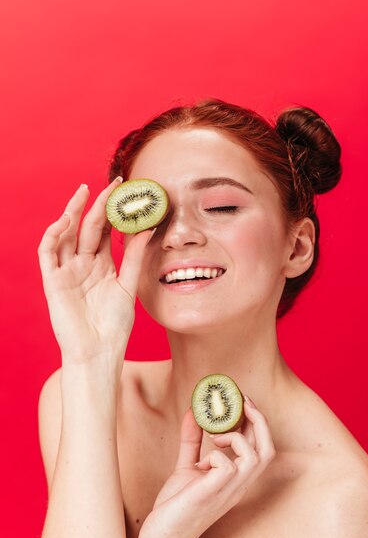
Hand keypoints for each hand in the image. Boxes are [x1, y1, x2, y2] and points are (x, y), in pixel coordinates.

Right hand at [38, 179, 153, 365]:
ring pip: (66, 234)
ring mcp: (66, 272)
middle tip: (113, 184)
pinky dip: (53, 235)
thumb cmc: (114, 326)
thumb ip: (135, 257)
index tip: (128, 193)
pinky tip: (66, 220)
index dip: (114, 212)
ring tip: (86, 191)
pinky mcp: (52, 281)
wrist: (99, 354)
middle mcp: (83, 265)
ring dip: (73, 212)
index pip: (106, 232)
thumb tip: (149, 228)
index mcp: (102, 266)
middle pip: (88, 228)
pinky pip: (48, 253)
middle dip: (98, 205)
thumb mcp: (128, 286)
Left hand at [138, 397, 275, 537]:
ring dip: (237, 437)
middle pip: (267, 449)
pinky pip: (227, 466)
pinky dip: (216, 455)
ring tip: (215, 436)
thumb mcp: (188, 465)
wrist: (164, 536)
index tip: (241, 401)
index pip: (260, 446)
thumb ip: (192, 440)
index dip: (256, 421)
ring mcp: (229, 490)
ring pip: (256, 456)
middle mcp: (239, 484)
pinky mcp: (212, 492)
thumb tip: (193, 412)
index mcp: (237, 478)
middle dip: (260, 420)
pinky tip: (202, 462)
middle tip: (241, 401)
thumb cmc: (178, 505)